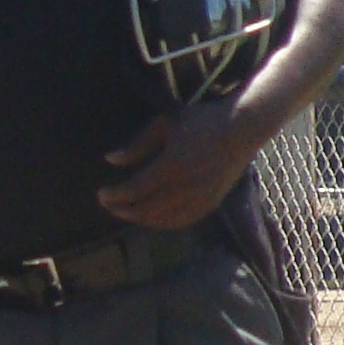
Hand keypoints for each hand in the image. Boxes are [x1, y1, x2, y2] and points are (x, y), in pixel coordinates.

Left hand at [98, 101, 262, 230]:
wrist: (242, 128)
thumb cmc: (200, 121)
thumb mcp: (164, 125)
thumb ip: (137, 145)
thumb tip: (109, 159)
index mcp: (172, 165)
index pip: (136, 189)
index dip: (115, 195)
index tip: (101, 194)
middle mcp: (186, 186)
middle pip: (146, 209)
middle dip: (123, 210)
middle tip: (108, 205)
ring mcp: (200, 197)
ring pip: (163, 219)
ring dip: (140, 219)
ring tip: (125, 212)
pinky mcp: (211, 203)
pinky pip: (182, 221)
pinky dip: (162, 223)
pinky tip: (151, 218)